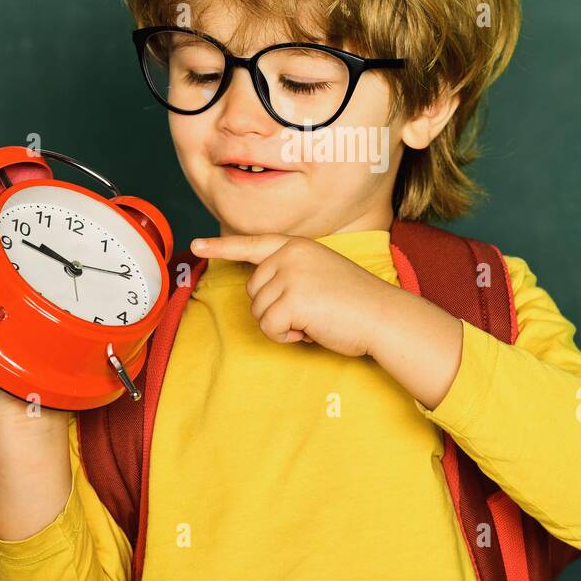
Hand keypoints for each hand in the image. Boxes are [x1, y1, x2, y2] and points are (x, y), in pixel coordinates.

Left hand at [188, 234, 397, 356]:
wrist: (383, 316)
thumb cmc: (356, 302)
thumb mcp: (321, 272)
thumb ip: (292, 271)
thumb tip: (262, 290)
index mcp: (297, 245)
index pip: (253, 244)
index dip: (222, 247)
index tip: (197, 245)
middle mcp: (290, 255)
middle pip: (253, 290)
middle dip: (274, 308)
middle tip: (309, 311)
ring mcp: (290, 275)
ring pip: (259, 312)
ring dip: (282, 325)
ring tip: (315, 319)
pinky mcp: (292, 300)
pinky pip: (269, 328)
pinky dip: (286, 337)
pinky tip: (311, 330)